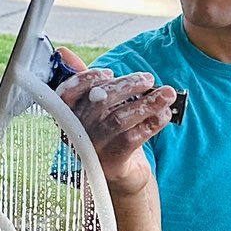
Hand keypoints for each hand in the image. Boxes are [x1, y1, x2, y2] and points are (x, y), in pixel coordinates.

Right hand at [55, 47, 175, 196]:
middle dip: (127, 86)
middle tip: (148, 79)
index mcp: (67, 115)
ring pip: (119, 120)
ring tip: (167, 94)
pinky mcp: (111, 164)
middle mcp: (76, 132)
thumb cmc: (106, 135)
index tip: (110, 73)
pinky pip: (132, 139)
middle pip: (100, 102)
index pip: (68, 92)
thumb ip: (84, 82)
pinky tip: (164, 115)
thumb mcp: (93, 108)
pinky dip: (151, 123)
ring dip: (147, 103)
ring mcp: (93, 149)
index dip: (89, 79)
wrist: (119, 177)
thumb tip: (64, 53)